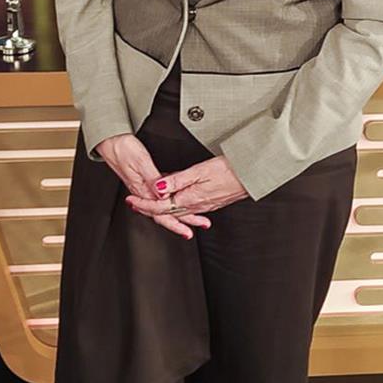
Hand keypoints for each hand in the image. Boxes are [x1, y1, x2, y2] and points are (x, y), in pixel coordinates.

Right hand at [94, 132, 213, 240]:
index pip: (160, 213)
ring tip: (190, 219)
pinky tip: (176, 197)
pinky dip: (170, 198)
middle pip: (162, 213)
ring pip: (162, 205)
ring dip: (176, 213)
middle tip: (193, 230)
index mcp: (141, 190)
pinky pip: (158, 195)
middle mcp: (142, 192)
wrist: (110, 140)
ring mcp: (142, 187)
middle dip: (178, 223)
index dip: (175, 224)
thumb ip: (153, 179)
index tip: (186, 231)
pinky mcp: (143, 180)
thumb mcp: (141, 162)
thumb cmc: (123, 148)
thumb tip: (163, 196)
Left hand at [125, 155, 249, 230]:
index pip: (159, 206)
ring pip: (176, 212)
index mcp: (189, 199)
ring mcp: (204, 206)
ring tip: (150, 204)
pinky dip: (176, 208)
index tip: (131, 200)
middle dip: (148, 208)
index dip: (143, 204)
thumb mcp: (198, 171)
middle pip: (166, 212)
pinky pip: (188, 209)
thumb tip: (156, 189)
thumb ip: (176, 181)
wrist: (252, 175)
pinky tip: (176, 202)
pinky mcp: (211, 204)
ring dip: (161, 209)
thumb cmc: (229, 170)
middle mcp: (195, 206)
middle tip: (134, 203)